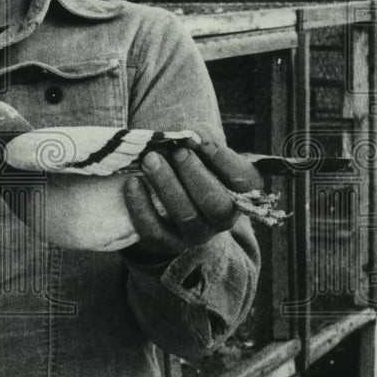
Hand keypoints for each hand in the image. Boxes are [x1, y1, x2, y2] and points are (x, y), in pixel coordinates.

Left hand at [124, 137, 262, 256]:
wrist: (161, 192)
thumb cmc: (185, 162)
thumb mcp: (197, 146)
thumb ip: (200, 138)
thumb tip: (195, 135)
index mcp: (238, 192)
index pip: (244, 180)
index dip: (223, 159)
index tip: (199, 139)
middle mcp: (222, 217)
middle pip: (216, 203)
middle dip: (195, 174)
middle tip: (177, 151)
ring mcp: (196, 233)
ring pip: (187, 217)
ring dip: (167, 186)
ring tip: (150, 160)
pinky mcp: (167, 242)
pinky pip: (155, 232)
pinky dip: (142, 207)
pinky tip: (132, 183)